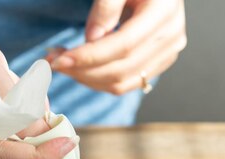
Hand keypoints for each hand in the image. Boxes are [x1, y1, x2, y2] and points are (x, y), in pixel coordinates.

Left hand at [46, 0, 185, 94]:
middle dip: (81, 70)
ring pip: (120, 83)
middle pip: (120, 69)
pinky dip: (97, 80)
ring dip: (86, 78)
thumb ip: (107, 6)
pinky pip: (124, 84)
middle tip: (52, 60)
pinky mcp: (157, 65)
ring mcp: (167, 55)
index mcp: (164, 13)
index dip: (89, 56)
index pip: (123, 45)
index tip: (60, 60)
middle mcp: (171, 38)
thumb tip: (91, 39)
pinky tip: (79, 68)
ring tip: (62, 63)